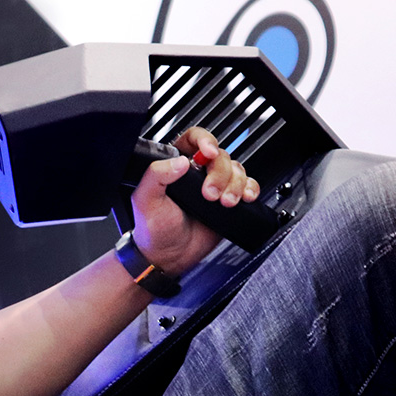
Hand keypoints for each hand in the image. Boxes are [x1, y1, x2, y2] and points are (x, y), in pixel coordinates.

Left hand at [131, 127, 260, 274]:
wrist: (169, 256)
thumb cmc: (153, 229)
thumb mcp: (145, 200)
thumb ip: (155, 176)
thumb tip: (179, 161)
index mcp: (174, 166)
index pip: (193, 139)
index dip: (204, 140)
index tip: (207, 153)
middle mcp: (196, 172)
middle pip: (220, 156)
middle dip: (219, 174)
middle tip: (209, 194)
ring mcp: (214, 185)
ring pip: (236, 169)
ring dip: (235, 184)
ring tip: (223, 203)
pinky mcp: (229, 199)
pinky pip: (249, 184)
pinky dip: (250, 189)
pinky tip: (244, 199)